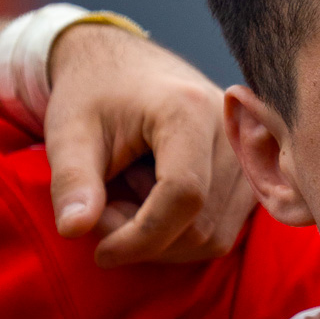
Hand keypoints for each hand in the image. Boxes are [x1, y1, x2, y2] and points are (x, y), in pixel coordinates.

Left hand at [44, 25, 255, 265]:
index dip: (142, 236)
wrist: (121, 64)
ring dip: (164, 239)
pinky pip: (224, 230)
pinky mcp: (251, 173)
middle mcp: (232, 131)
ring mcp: (249, 154)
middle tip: (103, 212)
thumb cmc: (92, 94)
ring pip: (216, 236)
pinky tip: (154, 201)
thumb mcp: (68, 132)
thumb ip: (72, 180)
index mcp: (189, 110)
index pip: (184, 196)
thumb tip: (74, 230)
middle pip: (202, 225)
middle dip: (146, 238)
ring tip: (129, 198)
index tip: (101, 253)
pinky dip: (183, 232)